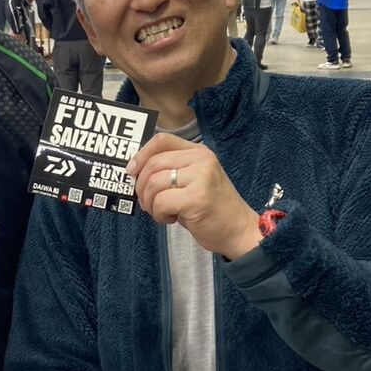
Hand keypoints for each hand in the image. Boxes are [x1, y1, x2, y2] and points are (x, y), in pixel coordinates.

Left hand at [127, 133, 260, 259]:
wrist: (238, 230)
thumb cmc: (211, 209)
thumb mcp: (193, 181)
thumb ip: (170, 171)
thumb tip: (134, 171)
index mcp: (198, 152)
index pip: (161, 140)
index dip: (141, 154)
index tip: (131, 171)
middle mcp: (201, 160)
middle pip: (153, 164)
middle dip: (141, 186)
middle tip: (147, 203)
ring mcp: (201, 177)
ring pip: (153, 183)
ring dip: (150, 203)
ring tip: (162, 212)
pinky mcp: (197, 197)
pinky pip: (160, 202)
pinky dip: (158, 214)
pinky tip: (171, 219)